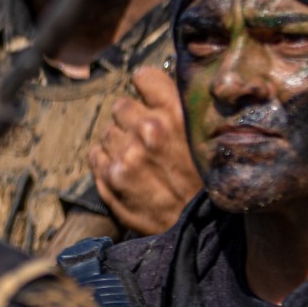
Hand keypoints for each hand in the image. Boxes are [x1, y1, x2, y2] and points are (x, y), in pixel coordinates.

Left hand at [91, 66, 201, 237]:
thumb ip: (185, 109)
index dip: (147, 88)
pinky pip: (96, 154)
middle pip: (122, 105)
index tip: (150, 97)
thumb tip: (166, 81)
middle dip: (132, 118)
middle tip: (148, 138)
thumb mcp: (211, 137)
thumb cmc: (211, 182)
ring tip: (141, 159)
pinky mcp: (110, 178)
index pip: (144, 76)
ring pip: (108, 130)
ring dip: (120, 141)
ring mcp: (126, 155)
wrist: (203, 230)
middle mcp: (148, 130)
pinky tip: (127, 171)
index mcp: (178, 113)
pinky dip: (107, 160)